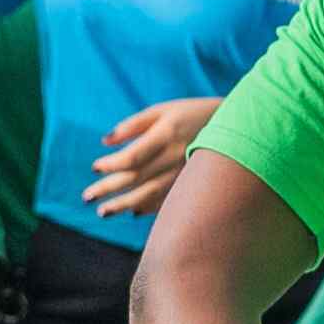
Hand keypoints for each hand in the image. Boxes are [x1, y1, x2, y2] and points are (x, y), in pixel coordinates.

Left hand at [81, 95, 221, 220]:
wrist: (236, 128)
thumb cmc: (193, 114)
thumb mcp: (163, 110)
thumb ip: (133, 124)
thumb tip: (105, 141)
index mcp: (166, 136)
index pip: (132, 157)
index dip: (111, 164)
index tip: (95, 167)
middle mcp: (174, 158)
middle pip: (135, 179)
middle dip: (109, 190)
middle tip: (87, 198)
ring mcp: (183, 175)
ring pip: (148, 195)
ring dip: (123, 205)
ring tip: (103, 213)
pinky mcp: (190, 185)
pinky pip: (165, 201)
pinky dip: (147, 208)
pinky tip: (133, 211)